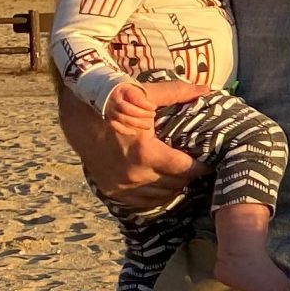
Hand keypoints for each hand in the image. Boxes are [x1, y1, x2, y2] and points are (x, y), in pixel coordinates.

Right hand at [59, 78, 200, 208]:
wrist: (79, 115)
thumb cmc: (116, 103)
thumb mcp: (146, 95)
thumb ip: (178, 92)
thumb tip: (206, 89)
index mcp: (145, 152)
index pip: (185, 169)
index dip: (201, 167)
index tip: (210, 162)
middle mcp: (134, 174)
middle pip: (176, 184)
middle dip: (190, 176)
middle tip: (198, 167)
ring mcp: (121, 185)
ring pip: (161, 196)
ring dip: (175, 187)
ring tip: (183, 175)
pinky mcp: (111, 190)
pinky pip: (142, 202)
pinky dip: (156, 195)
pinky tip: (164, 185)